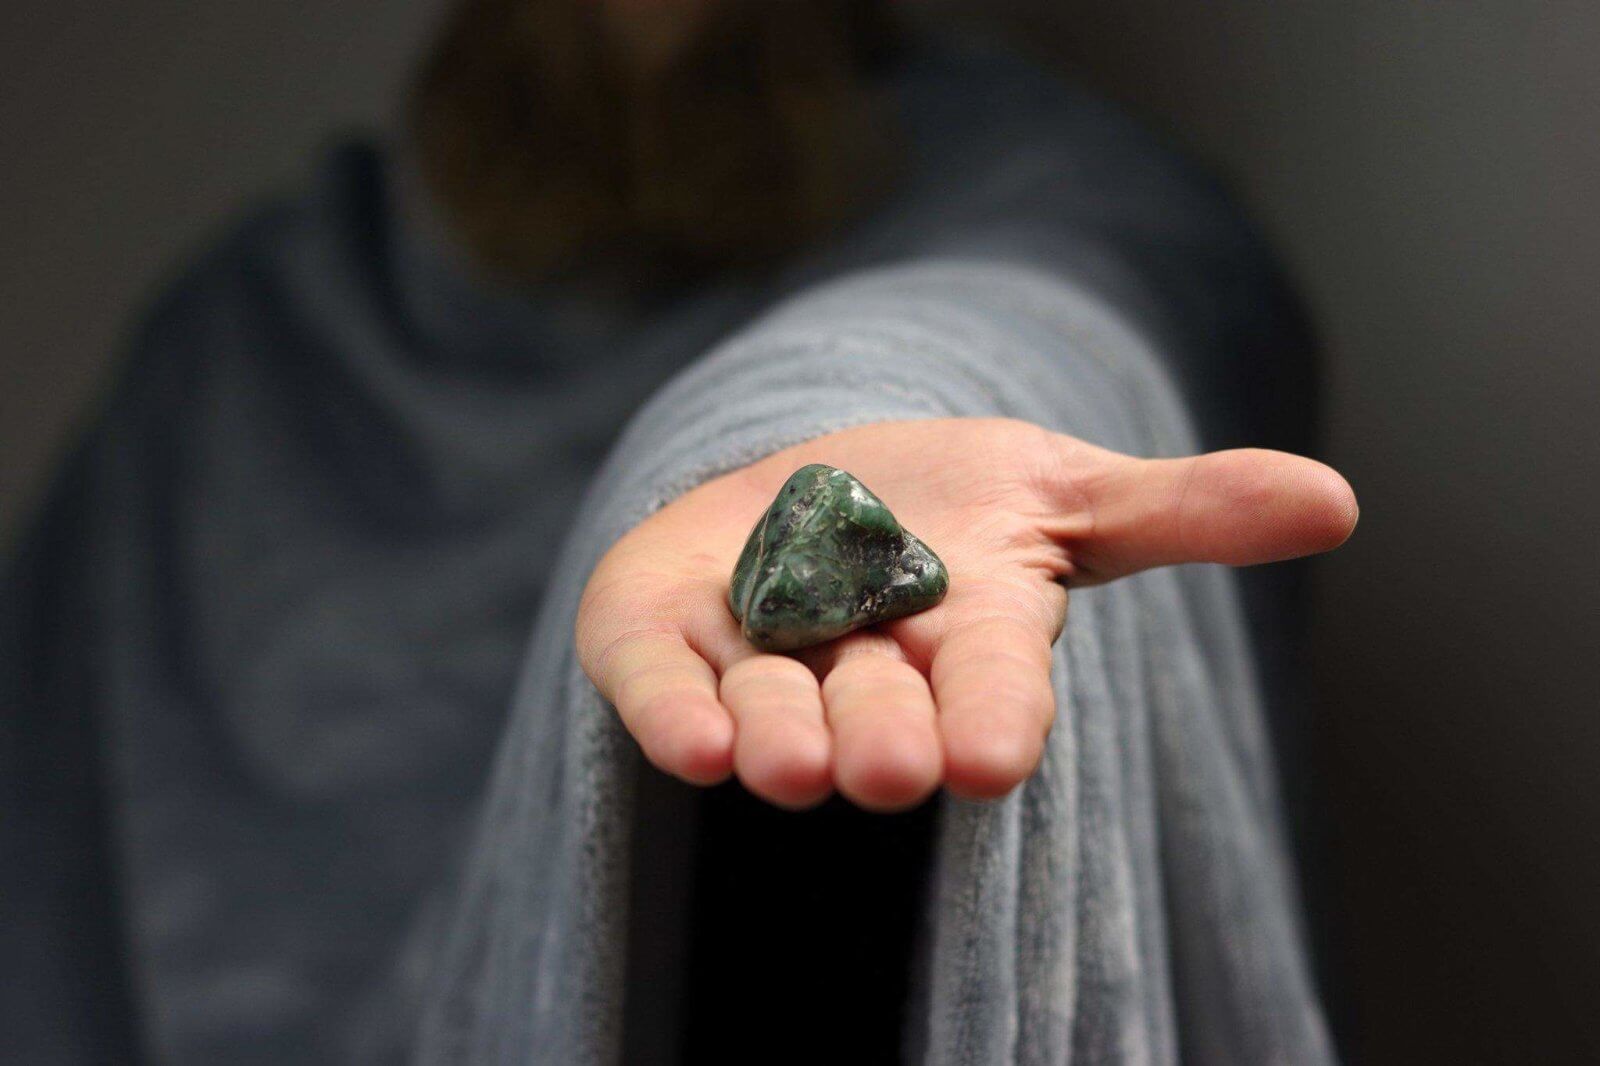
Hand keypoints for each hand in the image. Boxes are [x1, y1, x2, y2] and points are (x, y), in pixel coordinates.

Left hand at [576, 418, 1355, 811]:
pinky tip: (690, 743)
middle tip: (892, 765)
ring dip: (780, 738)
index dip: (993, 718)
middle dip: (885, 741)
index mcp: (969, 643)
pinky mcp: (667, 643)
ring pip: (775, 718)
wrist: (812, 485)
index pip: (993, 690)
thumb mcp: (1063, 490)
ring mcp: (763, 662)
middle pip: (881, 719)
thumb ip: (1182, 509)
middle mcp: (868, 674)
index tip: (987, 756)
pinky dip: (672, 714)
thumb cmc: (949, 505)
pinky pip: (662, 686)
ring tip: (777, 758)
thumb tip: (1334, 504)